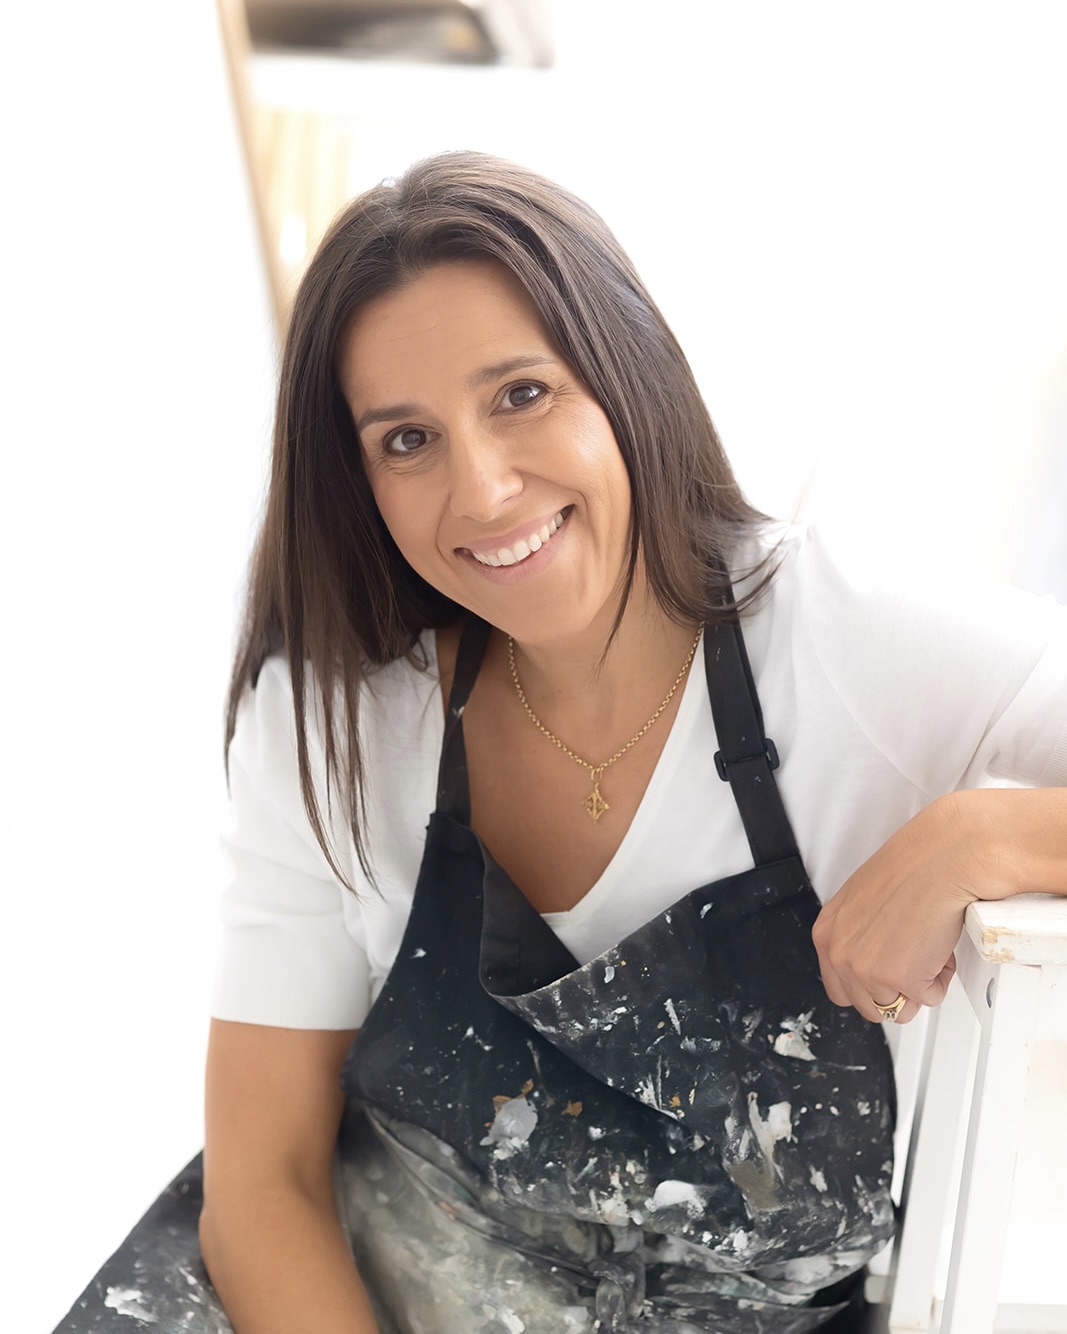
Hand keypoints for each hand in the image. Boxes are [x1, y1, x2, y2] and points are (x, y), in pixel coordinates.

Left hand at [812, 793, 982, 1023]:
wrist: (940, 862)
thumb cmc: (910, 872)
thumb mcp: (859, 904)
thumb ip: (855, 937)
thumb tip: (868, 961)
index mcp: (826, 936)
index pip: (838, 988)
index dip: (868, 987)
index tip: (885, 976)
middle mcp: (840, 957)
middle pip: (867, 1006)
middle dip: (894, 992)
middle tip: (911, 963)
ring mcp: (868, 972)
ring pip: (897, 1009)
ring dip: (918, 987)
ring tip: (925, 950)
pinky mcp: (902, 980)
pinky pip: (929, 999)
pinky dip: (941, 980)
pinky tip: (938, 948)